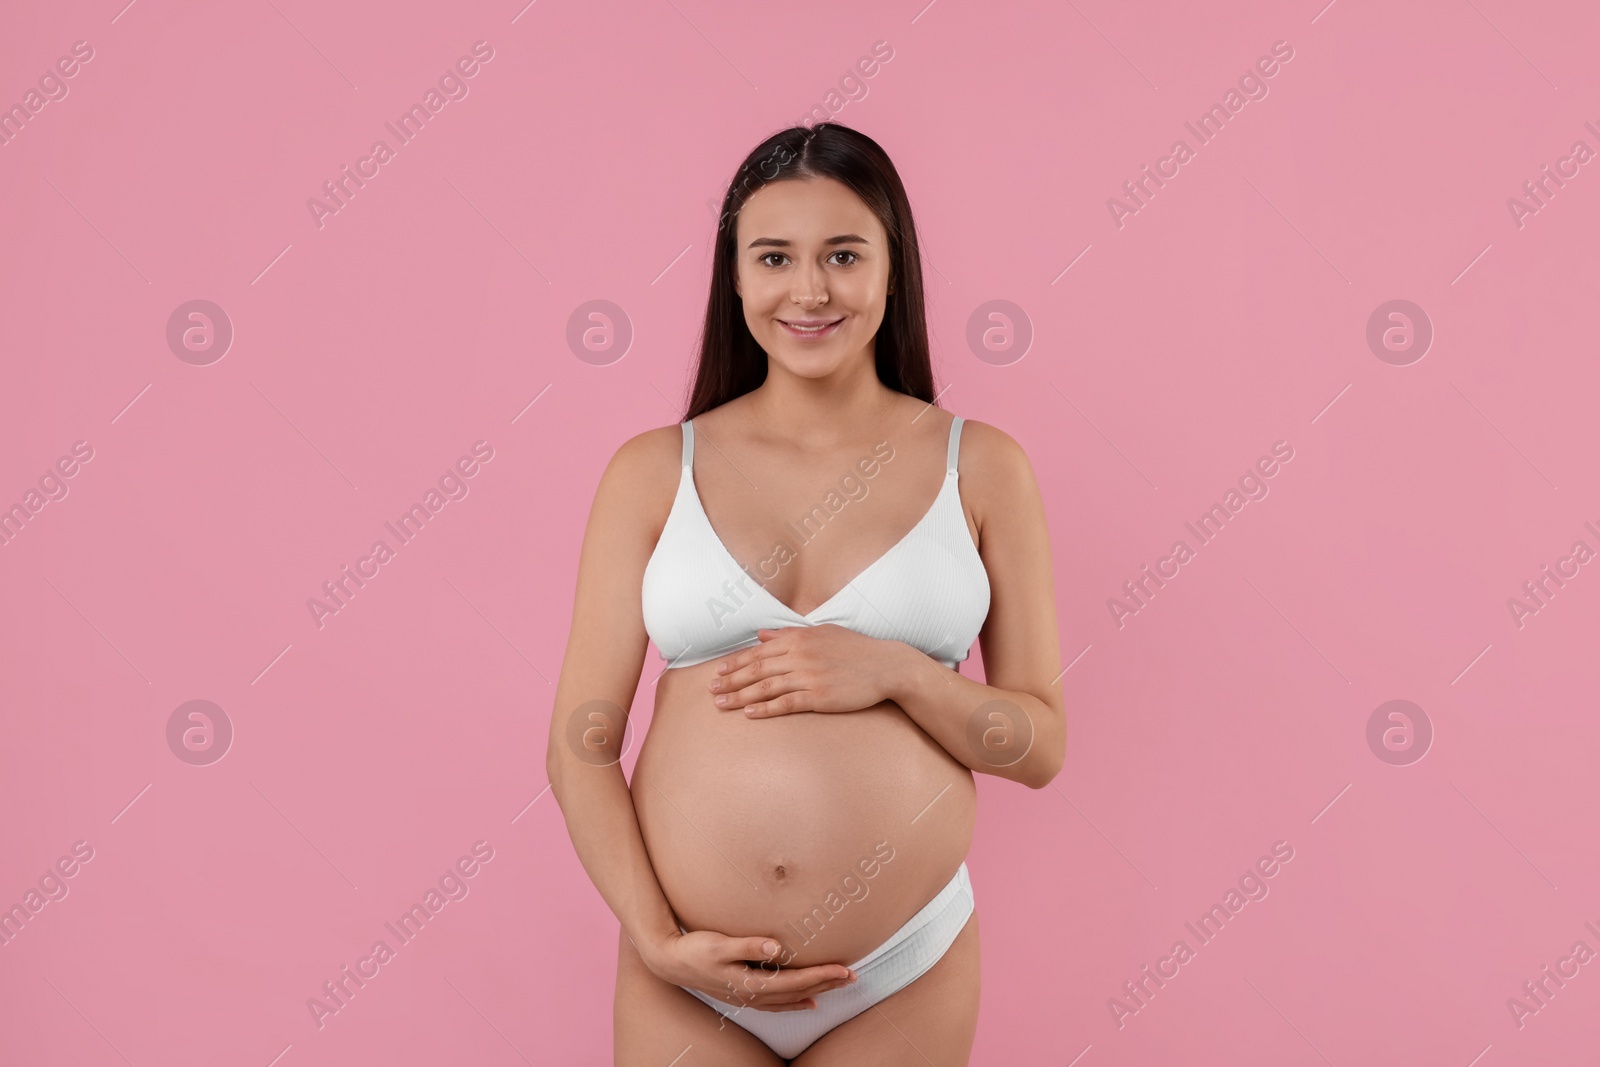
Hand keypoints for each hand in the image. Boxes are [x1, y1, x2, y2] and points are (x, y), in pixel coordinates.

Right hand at [640, 928, 856, 1010]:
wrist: (669, 961)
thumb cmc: (694, 949)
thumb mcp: (719, 944)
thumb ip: (748, 945)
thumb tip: (776, 947)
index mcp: (750, 983)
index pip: (795, 982)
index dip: (821, 976)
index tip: (844, 969)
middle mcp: (752, 994)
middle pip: (798, 992)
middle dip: (826, 984)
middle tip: (852, 977)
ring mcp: (747, 997)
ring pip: (790, 999)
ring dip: (815, 992)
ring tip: (838, 987)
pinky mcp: (742, 993)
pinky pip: (777, 1003)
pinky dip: (795, 1003)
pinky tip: (807, 1001)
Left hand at [708, 624, 904, 718]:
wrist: (886, 666)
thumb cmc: (855, 649)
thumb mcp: (822, 633)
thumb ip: (790, 634)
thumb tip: (762, 633)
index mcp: (799, 639)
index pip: (759, 651)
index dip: (736, 662)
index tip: (718, 670)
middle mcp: (800, 656)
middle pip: (757, 669)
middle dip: (730, 680)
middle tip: (710, 689)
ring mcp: (809, 677)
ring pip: (766, 687)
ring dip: (740, 696)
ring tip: (722, 704)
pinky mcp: (819, 697)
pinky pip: (786, 703)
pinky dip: (766, 708)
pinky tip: (749, 714)